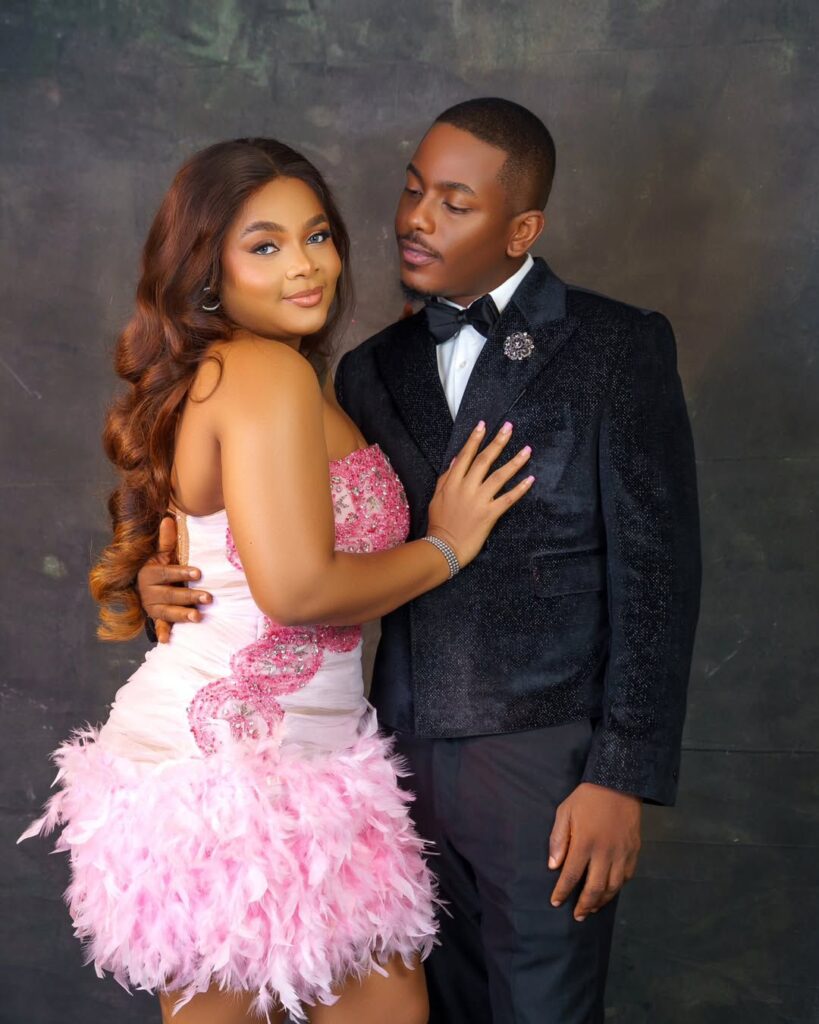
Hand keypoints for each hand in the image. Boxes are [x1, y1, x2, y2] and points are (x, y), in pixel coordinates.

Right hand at [136, 516, 210, 642]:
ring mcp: (152, 606)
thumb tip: (168, 518)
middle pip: (171, 594)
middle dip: (189, 597)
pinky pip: (158, 626)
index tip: (198, 573)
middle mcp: (148, 591)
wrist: (144, 583)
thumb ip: (166, 540)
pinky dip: (162, 633)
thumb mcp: (162, 554)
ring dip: (182, 615)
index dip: (182, 572)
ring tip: (197, 618)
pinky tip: (166, 640)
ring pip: (167, 611)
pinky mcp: (155, 617)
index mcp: (149, 573)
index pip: (168, 573)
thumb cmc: (160, 566)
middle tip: (209, 598)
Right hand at [426, 421, 532, 566]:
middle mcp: (466, 488)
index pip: (465, 456)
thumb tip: (456, 459)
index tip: (484, 425)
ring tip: (527, 450)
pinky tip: (531, 479)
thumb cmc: (439, 524)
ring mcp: (479, 501)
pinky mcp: (489, 515)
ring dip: (514, 462)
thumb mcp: (437, 497)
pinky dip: (520, 489)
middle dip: (498, 442)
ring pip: (499, 476)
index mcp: (452, 483)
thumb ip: (446, 477)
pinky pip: (507, 499)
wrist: (443, 548)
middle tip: (509, 427)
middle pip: (484, 460)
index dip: (475, 439)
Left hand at [548, 782, 641, 921]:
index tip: (556, 902)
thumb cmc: (587, 798)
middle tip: (577, 916)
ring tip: (591, 908)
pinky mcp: (634, 851)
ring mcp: (622, 853)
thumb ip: (558, 840)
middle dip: (584, 904)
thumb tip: (553, 866)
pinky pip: (626, 877)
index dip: (563, 891)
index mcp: (585, 842)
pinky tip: (609, 891)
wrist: (619, 784)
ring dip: (601, 901)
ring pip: (613, 887)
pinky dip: (617, 888)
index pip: (572, 875)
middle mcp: (605, 852)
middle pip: (594, 888)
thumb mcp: (565, 812)